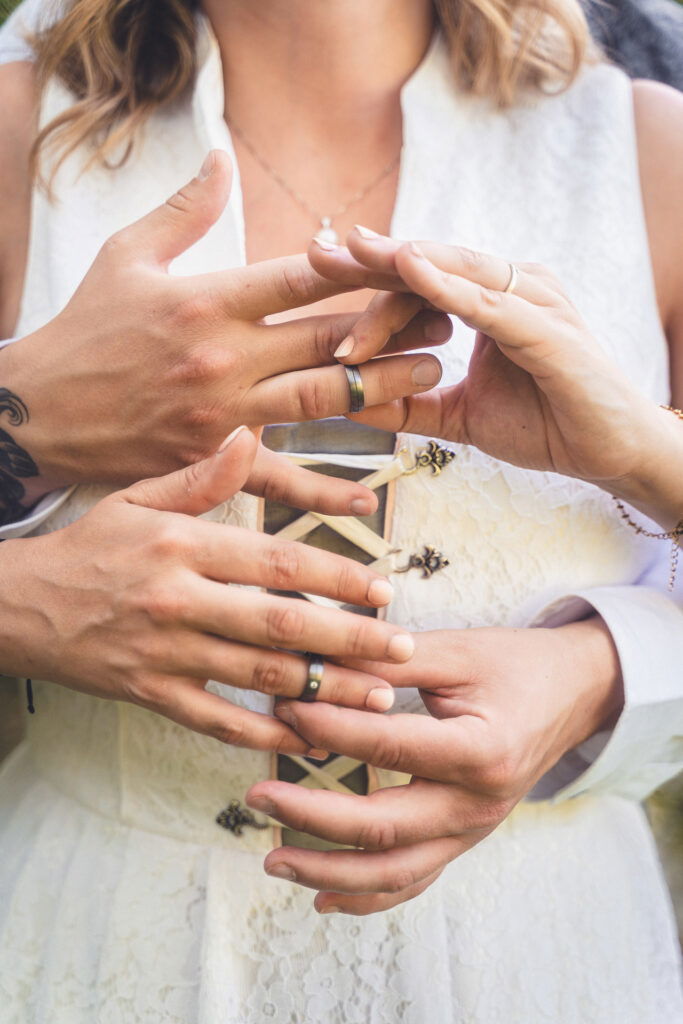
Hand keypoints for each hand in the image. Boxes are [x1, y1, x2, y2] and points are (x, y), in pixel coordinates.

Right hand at [0, 427, 415, 753]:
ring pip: (258, 678)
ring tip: (376, 699)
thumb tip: (248, 438)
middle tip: (402, 651)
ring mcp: (163, 653)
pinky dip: (262, 733)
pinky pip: (214, 721)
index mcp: (184, 544)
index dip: (337, 577)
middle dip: (350, 640)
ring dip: (323, 691)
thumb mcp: (137, 498)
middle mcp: (179, 599)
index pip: (277, 562)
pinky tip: (306, 738)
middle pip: (280, 625)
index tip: (384, 589)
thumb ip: (201, 476)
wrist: (16, 604)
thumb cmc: (87, 545)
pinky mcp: (148, 694)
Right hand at [2, 153, 446, 500]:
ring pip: (319, 400)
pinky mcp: (211, 458)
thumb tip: (222, 156)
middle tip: (446, 317)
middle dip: (392, 325)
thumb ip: (184, 210)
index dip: (362, 265)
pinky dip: (324, 488)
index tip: (409, 260)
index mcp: (205, 300)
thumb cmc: (83, 331)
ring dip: (381, 387)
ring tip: (430, 372)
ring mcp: (222, 413)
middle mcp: (223, 357)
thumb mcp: (124, 256)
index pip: (300, 277)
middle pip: (327, 338)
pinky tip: (368, 494)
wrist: (39, 413)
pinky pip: (278, 476)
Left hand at [247, 621, 622, 912]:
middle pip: (386, 828)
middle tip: (258, 794)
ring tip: (272, 857)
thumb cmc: (514, 665)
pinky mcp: (463, 839)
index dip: (331, 729)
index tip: (286, 709)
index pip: (390, 747)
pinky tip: (321, 896)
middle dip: (313, 816)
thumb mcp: (456, 651)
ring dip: (329, 871)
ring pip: (395, 872)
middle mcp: (478, 804)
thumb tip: (316, 664)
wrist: (572, 693)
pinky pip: (414, 881)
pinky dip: (367, 896)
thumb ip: (389, 663)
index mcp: (481, 750)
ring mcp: (473, 830)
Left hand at [309, 229, 670, 494]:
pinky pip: (487, 301)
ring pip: (452, 273)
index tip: (316, 265)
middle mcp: (509, 287)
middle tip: (315, 252)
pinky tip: (409, 268)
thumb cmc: (543, 423)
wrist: (607, 451)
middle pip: (428, 265)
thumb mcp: (458, 415)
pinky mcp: (546, 326)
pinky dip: (447, 285)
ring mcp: (530, 300)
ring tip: (348, 253)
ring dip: (397, 264)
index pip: (417, 280)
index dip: (368, 274)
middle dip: (370, 259)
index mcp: (487, 302)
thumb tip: (347, 399)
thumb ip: (408, 405)